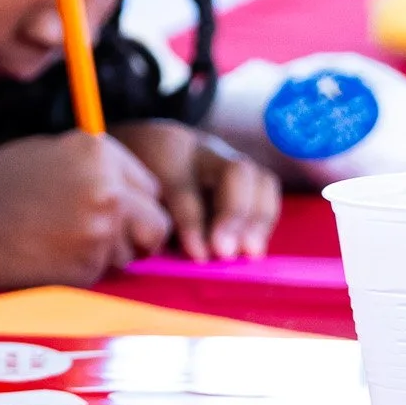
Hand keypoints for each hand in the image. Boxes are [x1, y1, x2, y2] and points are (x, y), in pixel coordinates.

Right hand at [0, 133, 170, 291]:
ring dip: (111, 253)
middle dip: (138, 233)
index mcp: (101, 152)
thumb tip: (136, 190)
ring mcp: (101, 230)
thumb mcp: (53, 152)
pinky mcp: (87, 266)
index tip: (112, 210)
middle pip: (157, 222)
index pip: (151, 185)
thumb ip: (98, 166)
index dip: (134, 201)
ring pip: (132, 252)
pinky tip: (51, 255)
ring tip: (65, 241)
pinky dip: (85, 269)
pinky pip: (103, 272)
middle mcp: (109, 189)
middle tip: (106, 237)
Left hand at [111, 119, 281, 261]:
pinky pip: (268, 193)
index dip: (192, 222)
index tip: (198, 254)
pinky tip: (254, 247)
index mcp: (169, 155)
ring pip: (261, 179)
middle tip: (227, 252)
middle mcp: (206, 153)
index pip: (185, 187)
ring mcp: (232, 159)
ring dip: (259, 219)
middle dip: (235, 214)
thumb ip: (154, 224)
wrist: (156, 147)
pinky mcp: (249, 175)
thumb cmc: (144, 187)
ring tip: (251, 252)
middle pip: (236, 172)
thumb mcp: (138, 200)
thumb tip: (186, 257)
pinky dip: (264, 220)